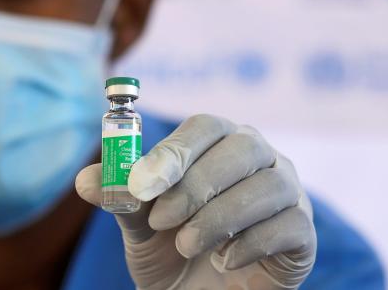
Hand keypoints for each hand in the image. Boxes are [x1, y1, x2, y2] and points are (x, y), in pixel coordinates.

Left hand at [75, 114, 315, 289]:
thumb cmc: (171, 248)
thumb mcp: (138, 225)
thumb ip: (120, 198)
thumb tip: (85, 180)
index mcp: (219, 141)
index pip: (204, 126)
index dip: (174, 151)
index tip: (142, 183)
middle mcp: (259, 157)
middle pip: (243, 147)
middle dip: (197, 183)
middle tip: (162, 218)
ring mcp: (288, 191)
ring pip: (268, 185)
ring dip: (220, 216)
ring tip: (186, 245)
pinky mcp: (302, 232)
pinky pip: (289, 225)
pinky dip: (251, 243)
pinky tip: (223, 262)